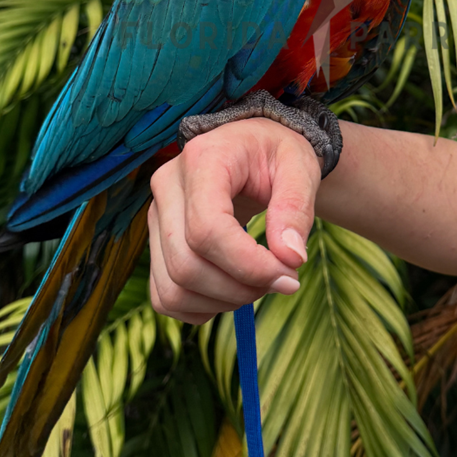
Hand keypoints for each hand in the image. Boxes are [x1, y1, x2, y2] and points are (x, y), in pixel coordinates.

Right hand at [148, 118, 323, 323]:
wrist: (255, 148)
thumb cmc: (277, 153)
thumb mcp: (300, 168)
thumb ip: (296, 209)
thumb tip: (291, 258)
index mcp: (202, 160)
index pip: (207, 229)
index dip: (248, 265)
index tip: (289, 275)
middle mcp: (167, 187)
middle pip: (186, 264)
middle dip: (240, 288)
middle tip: (282, 280)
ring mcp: (156, 216)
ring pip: (172, 287)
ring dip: (222, 302)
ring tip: (260, 284)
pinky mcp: (157, 242)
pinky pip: (166, 296)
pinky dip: (201, 307)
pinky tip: (233, 289)